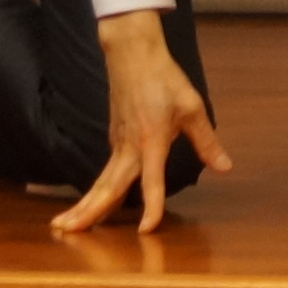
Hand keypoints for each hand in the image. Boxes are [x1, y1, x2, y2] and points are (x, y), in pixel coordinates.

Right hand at [54, 11, 227, 235]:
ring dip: (83, 204)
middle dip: (88, 212)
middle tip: (66, 233)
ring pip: (100, 181)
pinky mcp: (114, 138)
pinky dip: (94, 190)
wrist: (133, 53)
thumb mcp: (192, 108)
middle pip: (107, 186)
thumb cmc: (164, 78)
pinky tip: (91, 204)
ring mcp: (117, 143)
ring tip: (63, 226)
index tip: (147, 230)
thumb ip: (206, 141)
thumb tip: (225, 167)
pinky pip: (104, 171)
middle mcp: (129, 147)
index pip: (152, 181)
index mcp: (151, 141)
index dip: (152, 206)